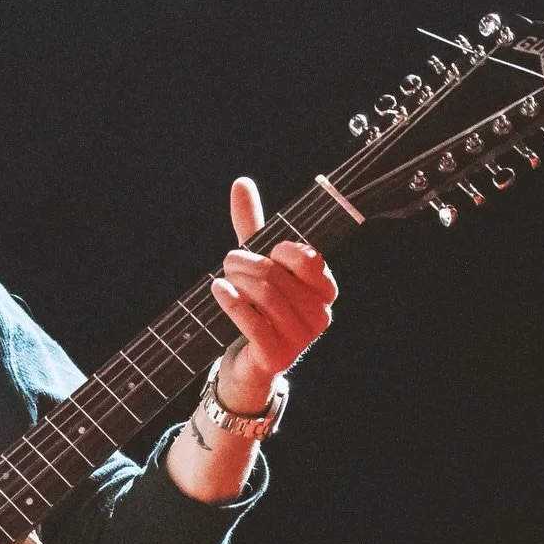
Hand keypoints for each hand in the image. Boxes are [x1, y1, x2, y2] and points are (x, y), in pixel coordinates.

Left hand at [210, 177, 337, 411]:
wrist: (250, 361)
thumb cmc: (259, 307)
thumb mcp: (258, 264)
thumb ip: (254, 227)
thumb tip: (241, 182)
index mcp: (325, 290)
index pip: (309, 258)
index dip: (281, 251)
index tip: (266, 251)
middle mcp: (319, 315)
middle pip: (278, 275)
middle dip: (247, 263)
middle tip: (229, 261)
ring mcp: (301, 339)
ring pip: (265, 296)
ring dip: (237, 280)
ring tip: (223, 277)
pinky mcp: (277, 356)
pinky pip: (253, 322)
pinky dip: (232, 302)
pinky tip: (219, 289)